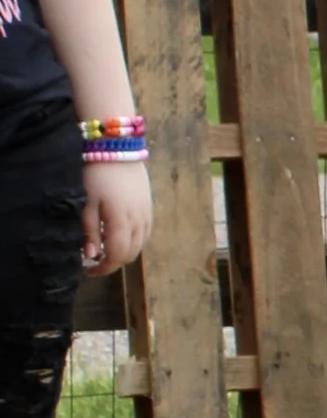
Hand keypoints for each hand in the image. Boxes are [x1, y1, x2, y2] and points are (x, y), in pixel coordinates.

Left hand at [81, 161, 152, 276]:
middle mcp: (138, 221)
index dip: (103, 268)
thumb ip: (89, 230)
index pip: (116, 256)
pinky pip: (145, 233)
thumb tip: (91, 255)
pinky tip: (121, 236)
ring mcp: (146, 214)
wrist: (117, 147)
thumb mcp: (86, 202)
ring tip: (107, 249)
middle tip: (95, 261)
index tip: (88, 269)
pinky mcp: (149, 206)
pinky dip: (134, 241)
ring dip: (124, 253)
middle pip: (130, 254)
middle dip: (113, 263)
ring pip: (140, 245)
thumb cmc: (96, 174)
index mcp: (121, 222)